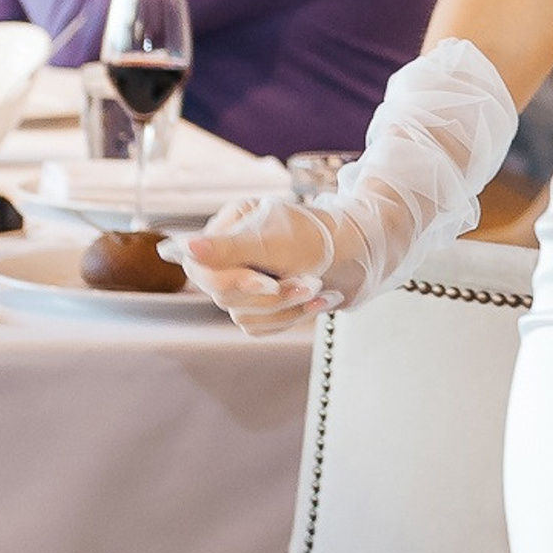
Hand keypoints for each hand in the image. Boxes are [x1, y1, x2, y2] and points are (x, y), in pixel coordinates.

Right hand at [178, 193, 342, 337]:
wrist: (365, 254)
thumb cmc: (320, 236)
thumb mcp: (274, 239)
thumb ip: (228, 247)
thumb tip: (186, 247)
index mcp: (230, 226)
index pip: (201, 266)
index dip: (231, 281)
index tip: (267, 282)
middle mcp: (233, 254)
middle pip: (224, 296)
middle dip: (271, 294)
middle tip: (308, 283)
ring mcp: (247, 280)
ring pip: (244, 315)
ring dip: (287, 307)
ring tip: (319, 289)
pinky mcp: (264, 304)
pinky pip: (261, 326)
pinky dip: (291, 317)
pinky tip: (319, 301)